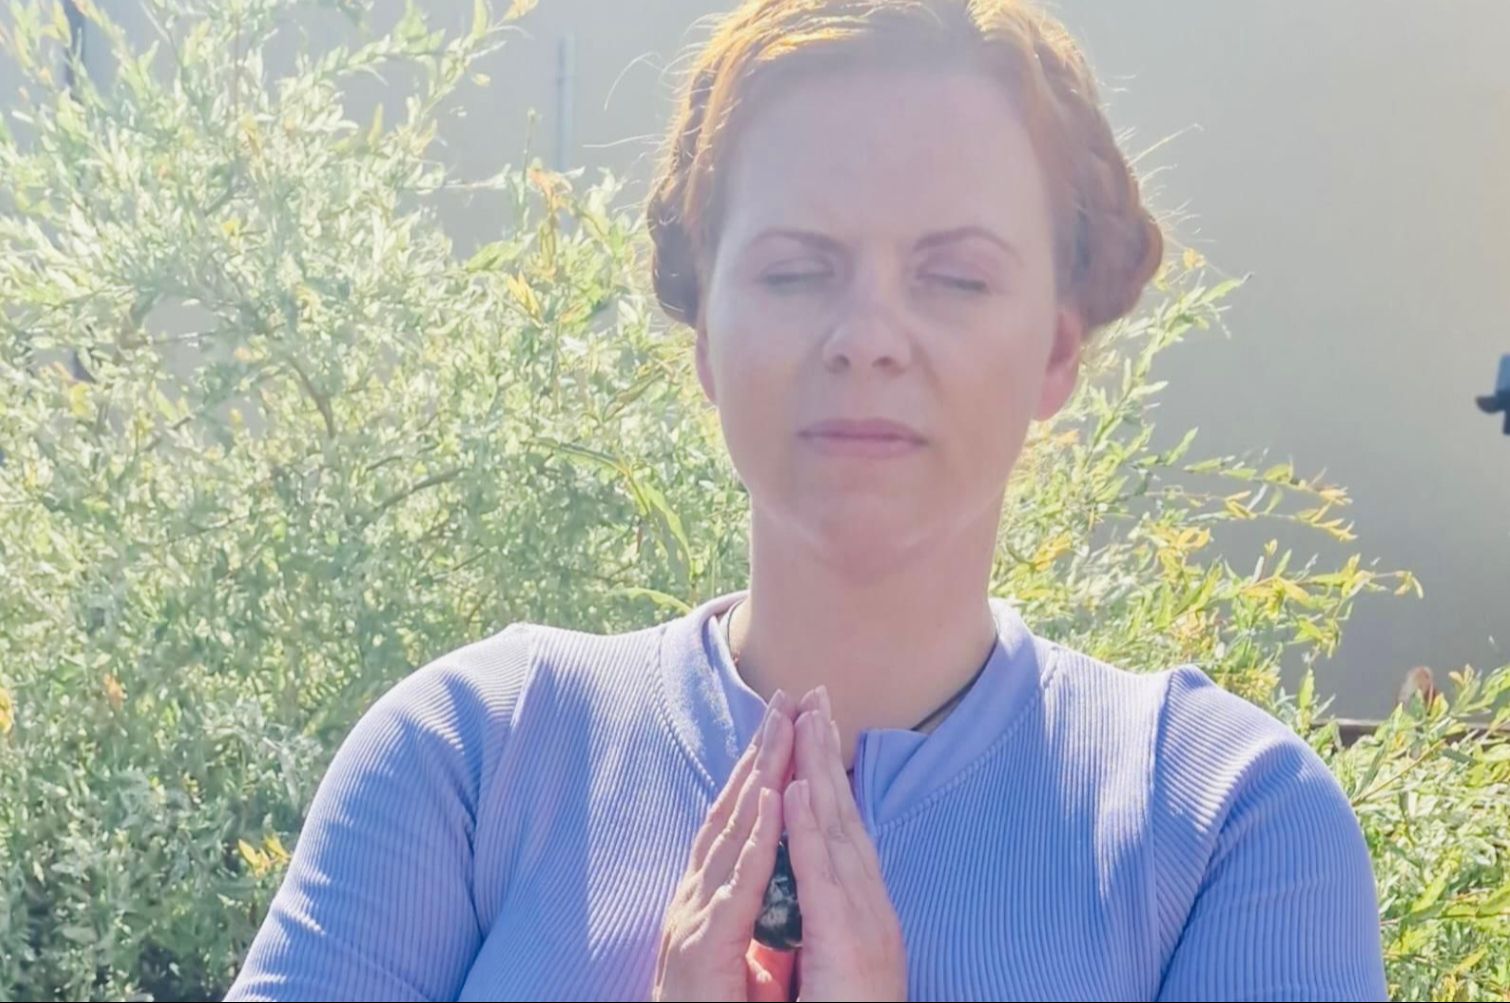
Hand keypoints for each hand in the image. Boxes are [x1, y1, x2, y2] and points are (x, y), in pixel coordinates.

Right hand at [655, 691, 798, 1001]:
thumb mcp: (735, 951)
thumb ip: (747, 908)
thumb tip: (770, 875)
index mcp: (708, 895)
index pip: (739, 819)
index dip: (762, 769)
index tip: (787, 721)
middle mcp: (696, 897)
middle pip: (734, 810)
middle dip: (762, 752)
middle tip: (785, 696)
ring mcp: (695, 918)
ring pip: (733, 833)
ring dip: (759, 776)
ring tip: (783, 727)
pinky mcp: (704, 946)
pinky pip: (737, 884)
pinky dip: (756, 839)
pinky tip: (773, 800)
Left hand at [786, 688, 906, 1002]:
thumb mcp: (830, 954)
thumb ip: (818, 914)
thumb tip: (802, 883)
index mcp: (861, 905)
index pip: (840, 825)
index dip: (826, 774)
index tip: (813, 727)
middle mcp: (868, 902)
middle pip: (842, 812)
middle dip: (825, 753)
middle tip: (812, 696)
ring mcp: (861, 917)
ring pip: (835, 829)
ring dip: (817, 771)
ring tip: (804, 719)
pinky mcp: (844, 938)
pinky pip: (820, 875)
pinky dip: (806, 828)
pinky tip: (792, 789)